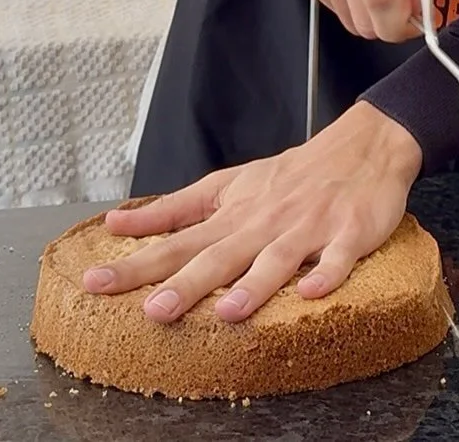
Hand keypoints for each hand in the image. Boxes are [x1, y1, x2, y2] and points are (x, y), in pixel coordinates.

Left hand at [84, 103, 422, 320]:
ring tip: (230, 312)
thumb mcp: (228, 184)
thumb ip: (174, 209)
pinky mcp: (349, 233)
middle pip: (221, 255)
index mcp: (234, 213)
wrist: (362, 146)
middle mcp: (264, 222)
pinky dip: (328, 273)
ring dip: (255, 284)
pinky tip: (313, 291)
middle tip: (154, 310)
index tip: (95, 282)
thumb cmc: (290, 175)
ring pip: (278, 258)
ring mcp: (308, 227)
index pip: (176, 241)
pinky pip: (338, 258)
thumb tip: (117, 223)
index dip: (137, 264)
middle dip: (188, 283)